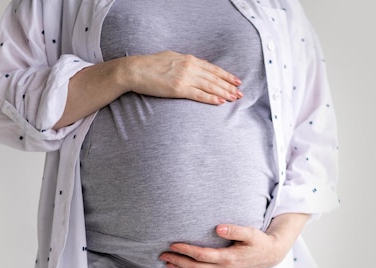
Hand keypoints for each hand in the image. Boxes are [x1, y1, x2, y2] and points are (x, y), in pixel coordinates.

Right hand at [125, 51, 242, 104]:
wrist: (134, 70)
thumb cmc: (150, 65)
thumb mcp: (171, 58)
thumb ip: (185, 63)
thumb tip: (196, 66)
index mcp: (189, 59)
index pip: (212, 68)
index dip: (226, 75)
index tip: (236, 81)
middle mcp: (190, 67)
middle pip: (214, 78)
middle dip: (229, 86)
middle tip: (240, 93)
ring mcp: (185, 77)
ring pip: (210, 86)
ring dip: (224, 93)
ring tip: (234, 98)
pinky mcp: (178, 88)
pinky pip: (199, 95)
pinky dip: (211, 98)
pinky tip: (220, 102)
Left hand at [159, 224, 285, 267]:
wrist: (270, 255)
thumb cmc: (259, 241)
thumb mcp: (250, 232)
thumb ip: (234, 230)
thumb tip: (218, 228)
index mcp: (228, 258)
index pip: (202, 255)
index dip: (186, 250)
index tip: (173, 244)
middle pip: (195, 267)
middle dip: (178, 261)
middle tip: (162, 255)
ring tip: (167, 264)